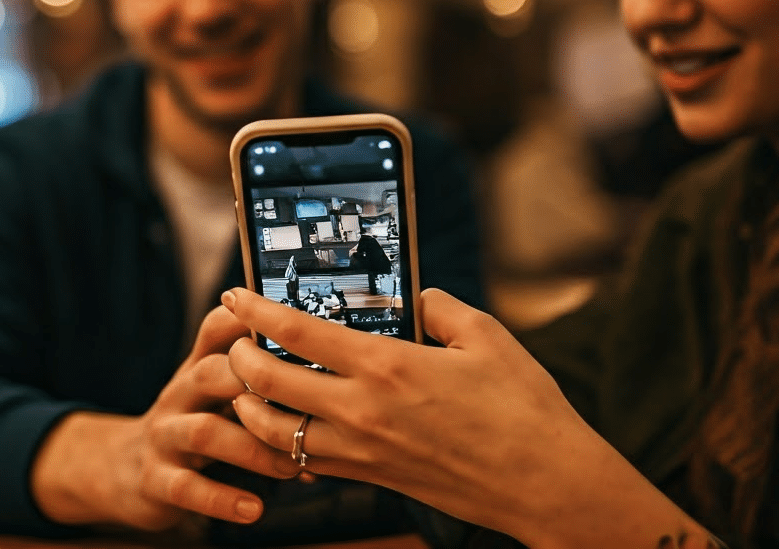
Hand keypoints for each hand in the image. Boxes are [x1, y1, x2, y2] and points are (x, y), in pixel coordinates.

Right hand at [31, 305, 299, 531]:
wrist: (122, 468)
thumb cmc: (190, 425)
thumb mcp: (211, 394)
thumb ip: (256, 379)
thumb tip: (325, 372)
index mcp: (197, 369)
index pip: (217, 329)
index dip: (249, 321)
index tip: (292, 326)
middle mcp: (179, 394)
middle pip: (211, 373)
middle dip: (257, 385)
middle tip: (304, 406)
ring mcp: (164, 436)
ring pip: (205, 432)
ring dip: (254, 450)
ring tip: (291, 468)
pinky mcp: (155, 478)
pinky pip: (187, 487)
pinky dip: (223, 499)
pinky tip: (254, 509)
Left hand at [224, 287, 711, 548]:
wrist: (545, 484)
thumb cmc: (523, 409)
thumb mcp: (486, 336)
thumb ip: (440, 307)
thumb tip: (414, 297)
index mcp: (387, 364)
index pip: (295, 332)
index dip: (254, 310)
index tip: (233, 294)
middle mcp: (362, 410)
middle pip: (267, 383)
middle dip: (238, 357)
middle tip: (235, 340)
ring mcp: (362, 450)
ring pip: (273, 432)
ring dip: (249, 406)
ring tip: (249, 385)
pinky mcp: (370, 477)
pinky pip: (305, 462)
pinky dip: (283, 442)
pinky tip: (289, 424)